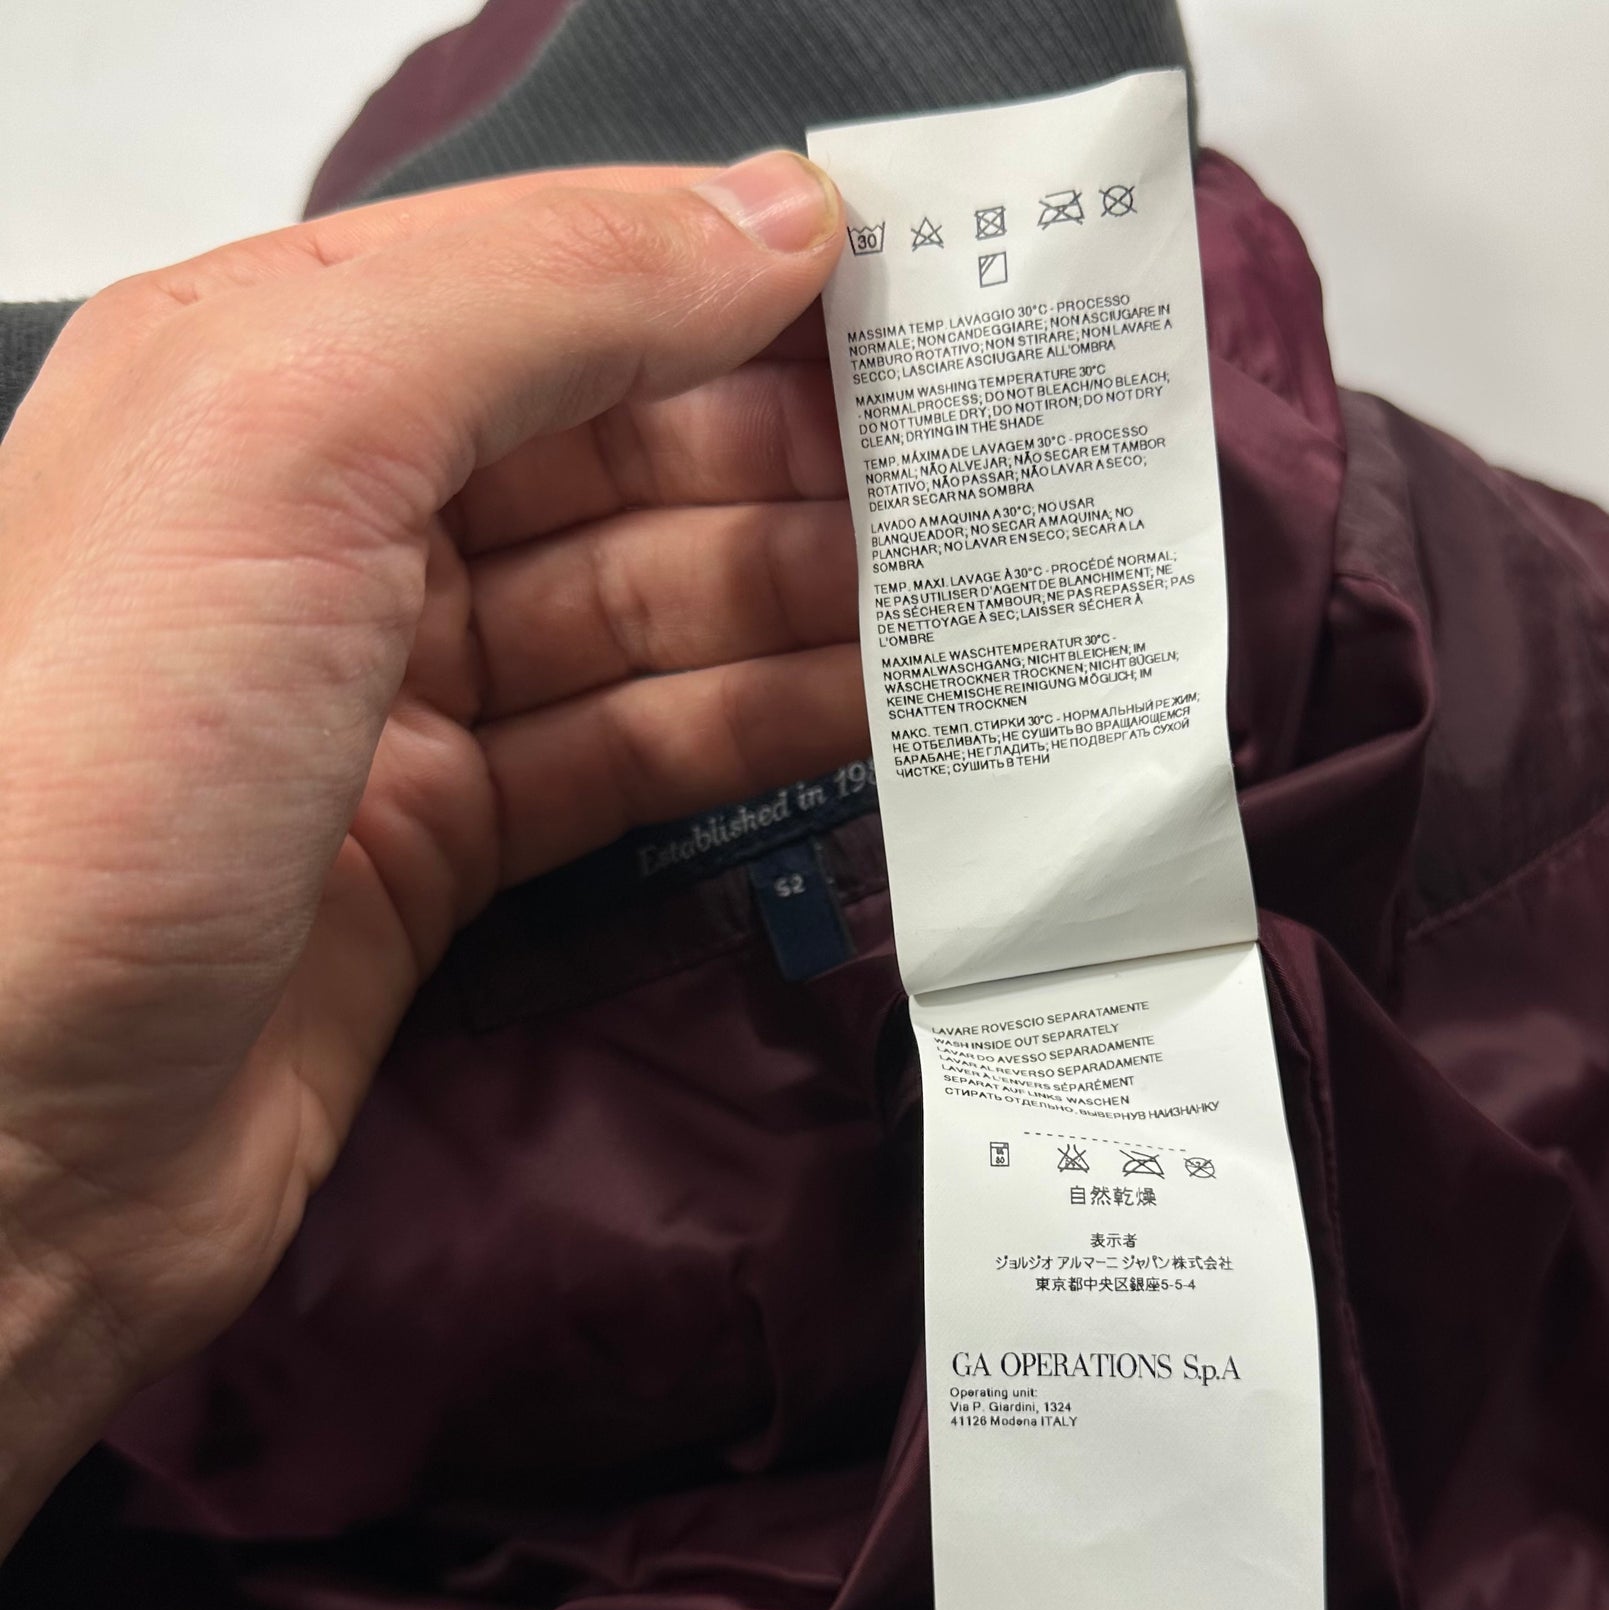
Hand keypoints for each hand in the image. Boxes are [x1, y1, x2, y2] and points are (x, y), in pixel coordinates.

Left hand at [0, 154, 862, 1548]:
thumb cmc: (69, 783)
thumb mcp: (284, 443)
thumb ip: (532, 300)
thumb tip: (771, 218)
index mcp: (268, 377)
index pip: (559, 287)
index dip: (739, 284)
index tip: (921, 301)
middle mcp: (327, 527)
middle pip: (621, 457)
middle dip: (798, 461)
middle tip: (977, 480)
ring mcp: (385, 701)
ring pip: (645, 614)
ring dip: (803, 602)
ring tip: (963, 602)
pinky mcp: (434, 852)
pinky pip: (632, 755)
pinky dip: (751, 730)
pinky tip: (869, 714)